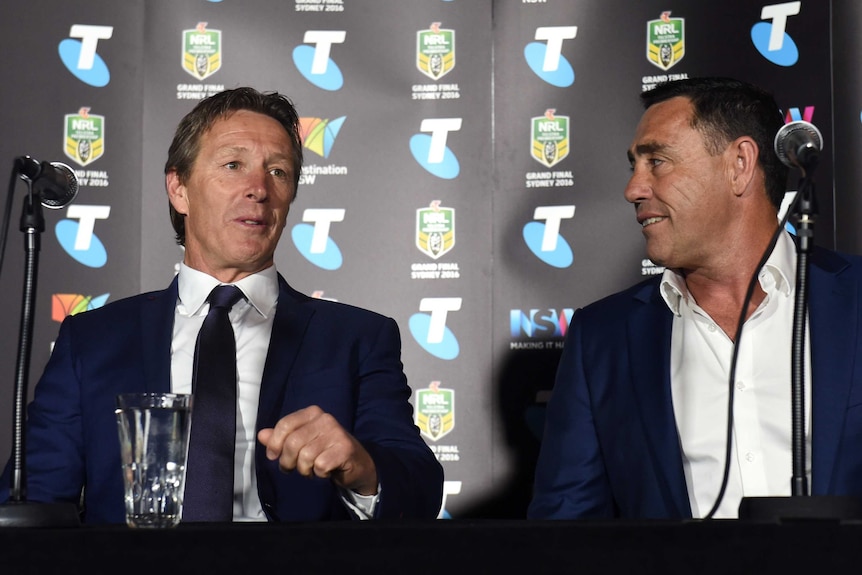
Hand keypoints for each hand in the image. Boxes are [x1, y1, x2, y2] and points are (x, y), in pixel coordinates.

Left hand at [257, 405, 377, 494]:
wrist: (356, 464)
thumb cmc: (325, 451)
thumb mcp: (301, 442)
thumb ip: (281, 438)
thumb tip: (261, 435)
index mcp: (312, 413)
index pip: (285, 424)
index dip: (274, 443)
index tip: (273, 456)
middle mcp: (325, 419)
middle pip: (292, 443)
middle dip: (288, 461)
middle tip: (292, 468)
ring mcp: (336, 433)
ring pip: (305, 457)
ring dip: (305, 470)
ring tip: (312, 469)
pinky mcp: (344, 449)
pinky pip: (319, 466)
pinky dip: (319, 474)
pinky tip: (326, 470)